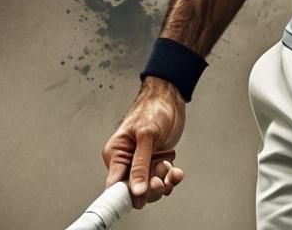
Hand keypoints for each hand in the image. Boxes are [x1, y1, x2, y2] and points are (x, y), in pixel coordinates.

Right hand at [103, 76, 186, 208]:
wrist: (171, 96)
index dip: (126, 195)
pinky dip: (171, 177)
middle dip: (150, 188)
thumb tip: (135, 190)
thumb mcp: (146, 135)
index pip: (115, 185)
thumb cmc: (154, 107)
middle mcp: (127, 161)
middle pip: (134, 190)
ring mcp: (143, 162)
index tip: (140, 195)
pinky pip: (162, 178)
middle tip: (160, 180)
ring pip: (150, 187)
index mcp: (116, 153)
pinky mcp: (156, 161)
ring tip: (169, 170)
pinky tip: (176, 171)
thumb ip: (140, 164)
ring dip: (163, 182)